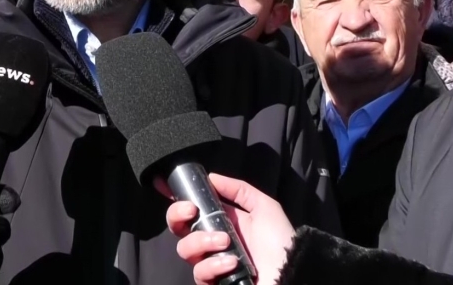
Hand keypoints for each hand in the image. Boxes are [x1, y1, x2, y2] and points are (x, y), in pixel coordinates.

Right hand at [166, 173, 294, 284]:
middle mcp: (212, 241)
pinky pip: (199, 273)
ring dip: (203, 241)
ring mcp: (211, 263)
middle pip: (178, 227)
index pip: (192, 208)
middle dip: (178, 215)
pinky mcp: (213, 283)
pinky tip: (232, 264)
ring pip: (185, 249)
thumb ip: (238, 189)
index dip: (175, 197)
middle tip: (192, 211)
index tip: (162, 184)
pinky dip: (214, 265)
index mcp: (223, 221)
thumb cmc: (279, 241)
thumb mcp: (264, 206)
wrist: (291, 274)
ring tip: (225, 243)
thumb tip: (211, 177)